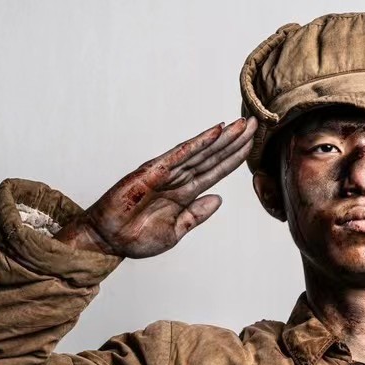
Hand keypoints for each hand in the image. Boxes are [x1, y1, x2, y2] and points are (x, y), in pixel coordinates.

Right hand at [56, 117, 256, 258]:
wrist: (110, 241)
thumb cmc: (137, 237)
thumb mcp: (176, 231)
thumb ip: (196, 215)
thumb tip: (219, 199)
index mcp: (185, 193)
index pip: (215, 171)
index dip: (235, 158)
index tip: (253, 144)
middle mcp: (178, 179)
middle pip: (212, 156)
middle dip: (234, 141)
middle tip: (255, 123)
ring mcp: (165, 173)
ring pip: (200, 151)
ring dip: (221, 137)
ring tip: (240, 124)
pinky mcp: (152, 172)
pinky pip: (180, 155)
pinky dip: (198, 143)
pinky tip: (214, 132)